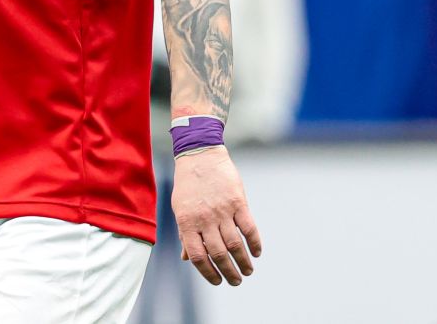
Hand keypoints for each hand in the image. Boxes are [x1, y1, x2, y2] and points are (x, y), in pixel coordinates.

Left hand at [172, 147, 262, 285]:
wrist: (199, 155)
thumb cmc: (187, 185)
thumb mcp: (180, 208)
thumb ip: (185, 234)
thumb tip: (186, 258)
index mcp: (187, 222)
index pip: (198, 256)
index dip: (208, 273)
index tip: (217, 281)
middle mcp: (204, 219)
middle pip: (219, 254)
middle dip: (229, 272)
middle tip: (236, 281)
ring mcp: (222, 211)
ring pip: (235, 244)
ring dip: (243, 262)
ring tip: (248, 271)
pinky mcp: (238, 202)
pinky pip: (249, 228)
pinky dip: (255, 243)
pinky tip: (257, 252)